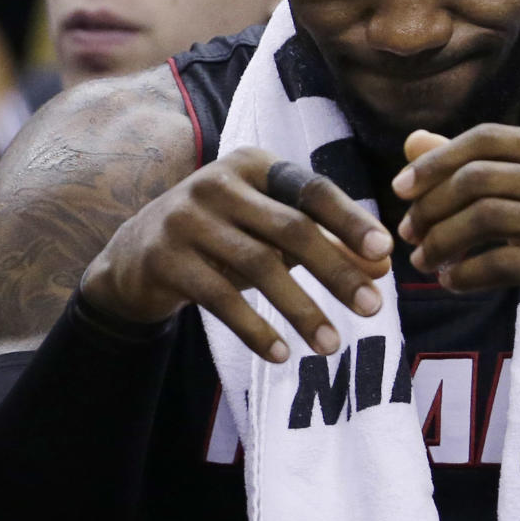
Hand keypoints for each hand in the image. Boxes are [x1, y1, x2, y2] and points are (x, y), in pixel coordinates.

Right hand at [81, 146, 392, 361]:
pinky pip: (220, 298)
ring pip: (258, 266)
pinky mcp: (165, 259)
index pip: (311, 189)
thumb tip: (382, 265)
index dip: (350, 220)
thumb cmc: (222, 239)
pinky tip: (282, 353)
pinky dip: (254, 328)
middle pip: (291, 228)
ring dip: (301, 309)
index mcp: (253, 166)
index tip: (385, 251)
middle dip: (336, 270)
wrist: (134, 257)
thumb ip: (326, 242)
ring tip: (332, 346)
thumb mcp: (273, 235)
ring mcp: (187, 219)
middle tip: (373, 308)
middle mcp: (218, 183)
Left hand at [393, 125, 519, 380]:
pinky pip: (499, 264)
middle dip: (432, 206)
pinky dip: (464, 274)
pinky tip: (451, 282)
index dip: (436, 160)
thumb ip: (476, 167)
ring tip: (425, 260)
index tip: (400, 188)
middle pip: (480, 177)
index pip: (488, 137)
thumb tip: (411, 139)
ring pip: (484, 218)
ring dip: (442, 241)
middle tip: (408, 232)